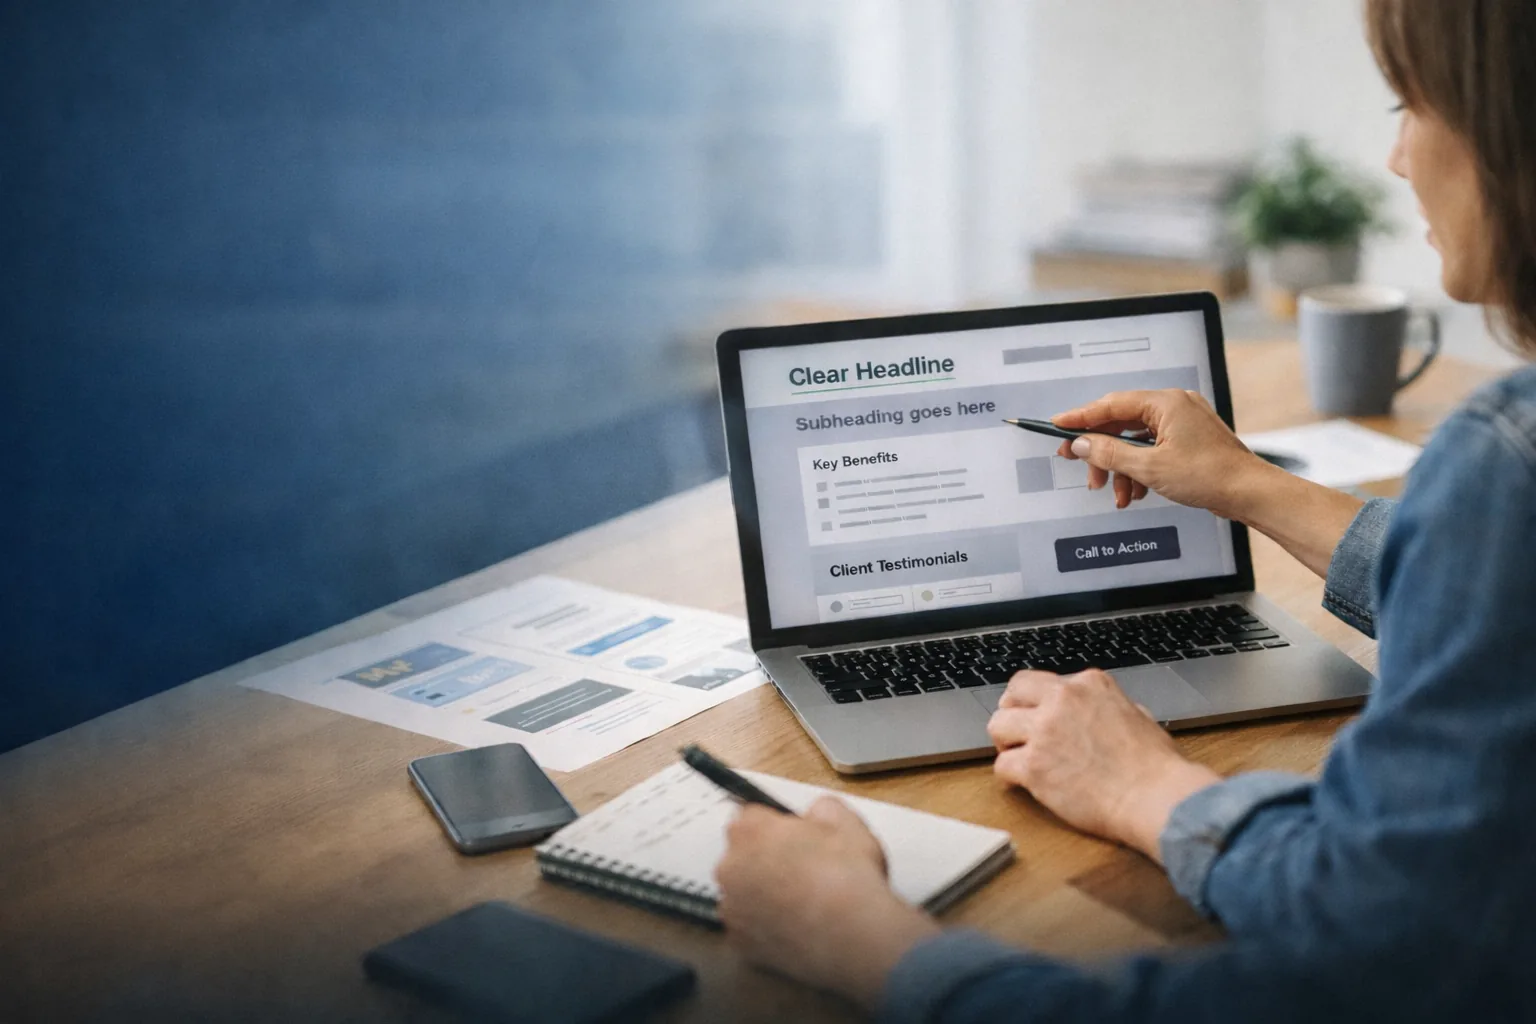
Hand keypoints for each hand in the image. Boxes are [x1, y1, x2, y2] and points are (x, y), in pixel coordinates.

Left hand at [716, 797, 939, 1008]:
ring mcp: (732, 909)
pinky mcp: (740, 943)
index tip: (792, 838)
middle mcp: (730, 868)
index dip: (774, 826)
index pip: (749, 817)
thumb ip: (820, 808)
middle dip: (764, 860)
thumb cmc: (849, 878)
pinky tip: (796, 926)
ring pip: (743, 894)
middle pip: (741, 856)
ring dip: (763, 895)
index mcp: (749, 831)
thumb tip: (815, 815)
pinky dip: (766, 927)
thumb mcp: (846, 821)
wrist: (856, 937)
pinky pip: (748, 928)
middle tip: (801, 871)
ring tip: (802, 903)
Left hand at [987, 670, 1219, 858]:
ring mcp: (1045, 731)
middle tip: (1016, 733)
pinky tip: (1020, 783)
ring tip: (1017, 757)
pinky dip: (1009, 776)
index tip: (1034, 715)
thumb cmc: (1156, 766)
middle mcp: (1063, 700)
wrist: (1157, 798)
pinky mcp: (1034, 766)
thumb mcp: (1137, 716)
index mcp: (1088, 684)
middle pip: (1012, 694)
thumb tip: (1101, 712)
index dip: (1033, 701)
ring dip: (1005, 742)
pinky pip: (1001, 765)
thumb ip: (1109, 707)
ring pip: (997, 725)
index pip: (1039, 680)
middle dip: (1011, 712)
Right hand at [1053, 389, 1265, 515]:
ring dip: (1121, 468)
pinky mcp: (1188, 440)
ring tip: (1119, 494)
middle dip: (1103, 453)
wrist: (1249, 493)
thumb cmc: (1210, 475)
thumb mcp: (1149, 467)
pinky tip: (1138, 491)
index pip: (1111, 405)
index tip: (1058, 426)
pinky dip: (1140, 469)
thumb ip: (1109, 454)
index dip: (1081, 417)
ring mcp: (1182, 423)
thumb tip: (1081, 444)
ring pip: (1136, 441)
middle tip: (1085, 470)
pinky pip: (1152, 449)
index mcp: (1165, 403)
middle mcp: (1174, 406)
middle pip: (1122, 424)